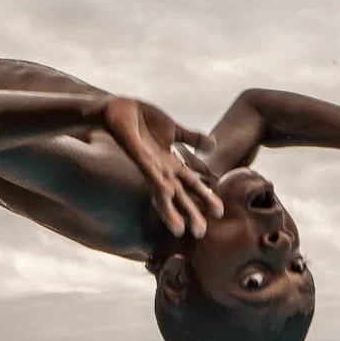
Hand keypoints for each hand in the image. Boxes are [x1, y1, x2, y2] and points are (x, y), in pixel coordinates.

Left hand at [101, 96, 223, 237]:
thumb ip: (193, 139)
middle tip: (201, 232)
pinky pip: (148, 168)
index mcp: (170, 165)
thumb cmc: (144, 122)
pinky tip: (167, 190)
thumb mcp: (174, 130)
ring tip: (179, 227)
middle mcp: (160, 169)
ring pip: (162, 190)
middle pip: (179, 195)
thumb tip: (214, 144)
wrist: (120, 107)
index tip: (219, 212)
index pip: (191, 185)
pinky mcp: (135, 152)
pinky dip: (158, 180)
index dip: (205, 197)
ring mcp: (148, 163)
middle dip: (190, 213)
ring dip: (170, 208)